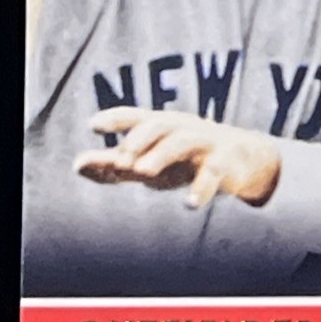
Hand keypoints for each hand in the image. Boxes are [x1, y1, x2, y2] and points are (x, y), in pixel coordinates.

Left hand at [74, 107, 281, 208]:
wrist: (243, 160)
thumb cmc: (185, 159)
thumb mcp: (149, 161)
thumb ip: (113, 164)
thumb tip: (77, 165)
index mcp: (162, 126)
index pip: (137, 117)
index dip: (116, 119)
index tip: (94, 125)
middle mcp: (182, 128)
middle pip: (159, 125)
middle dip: (139, 139)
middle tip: (120, 160)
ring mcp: (205, 143)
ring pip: (182, 142)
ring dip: (161, 154)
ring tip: (140, 173)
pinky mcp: (225, 162)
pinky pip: (213, 173)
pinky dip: (202, 188)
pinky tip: (190, 204)